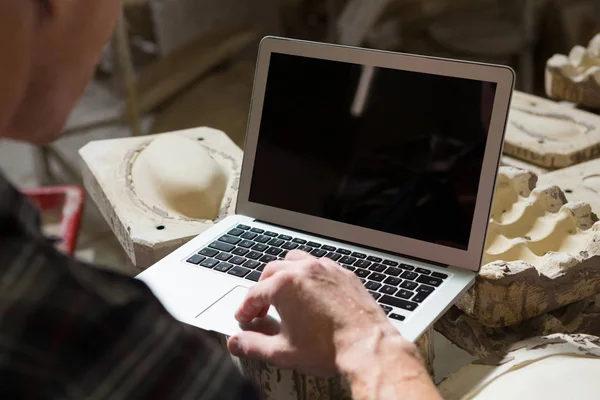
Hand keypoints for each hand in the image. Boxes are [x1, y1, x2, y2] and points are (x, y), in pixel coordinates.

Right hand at [227, 250, 406, 375]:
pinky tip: (312, 293)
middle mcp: (304, 270)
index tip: (244, 318)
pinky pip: (320, 266)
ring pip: (296, 261)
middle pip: (272, 272)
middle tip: (262, 309)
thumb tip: (237, 343)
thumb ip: (253, 345)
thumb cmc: (329, 348)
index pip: (254, 294)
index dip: (246, 308)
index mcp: (284, 285)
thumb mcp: (283, 352)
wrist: (367, 346)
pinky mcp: (344, 274)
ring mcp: (326, 269)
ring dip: (285, 275)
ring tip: (285, 294)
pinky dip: (310, 275)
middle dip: (262, 290)